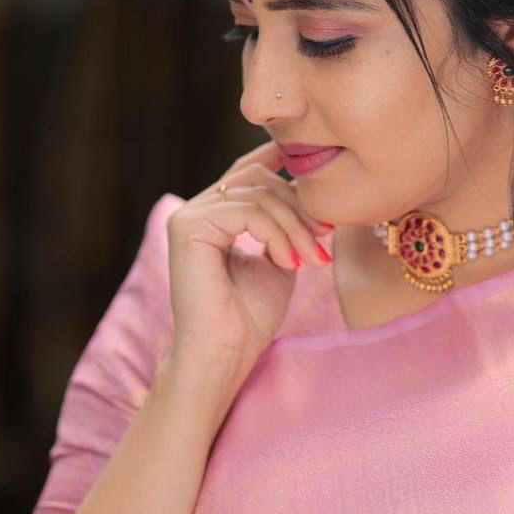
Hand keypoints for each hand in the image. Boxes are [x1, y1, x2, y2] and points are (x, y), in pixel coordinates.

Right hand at [165, 138, 334, 373]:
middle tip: (326, 236)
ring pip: (256, 194)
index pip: (246, 173)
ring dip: (294, 225)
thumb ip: (286, 226)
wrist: (226, 352)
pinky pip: (246, 212)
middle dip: (299, 206)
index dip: (278, 161)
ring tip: (312, 258)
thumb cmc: (251, 316)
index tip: (317, 176)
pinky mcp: (187, 227)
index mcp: (213, 216)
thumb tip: (306, 189)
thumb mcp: (279, 259)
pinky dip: (276, 234)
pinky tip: (290, 262)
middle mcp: (195, 210)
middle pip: (258, 179)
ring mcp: (188, 216)